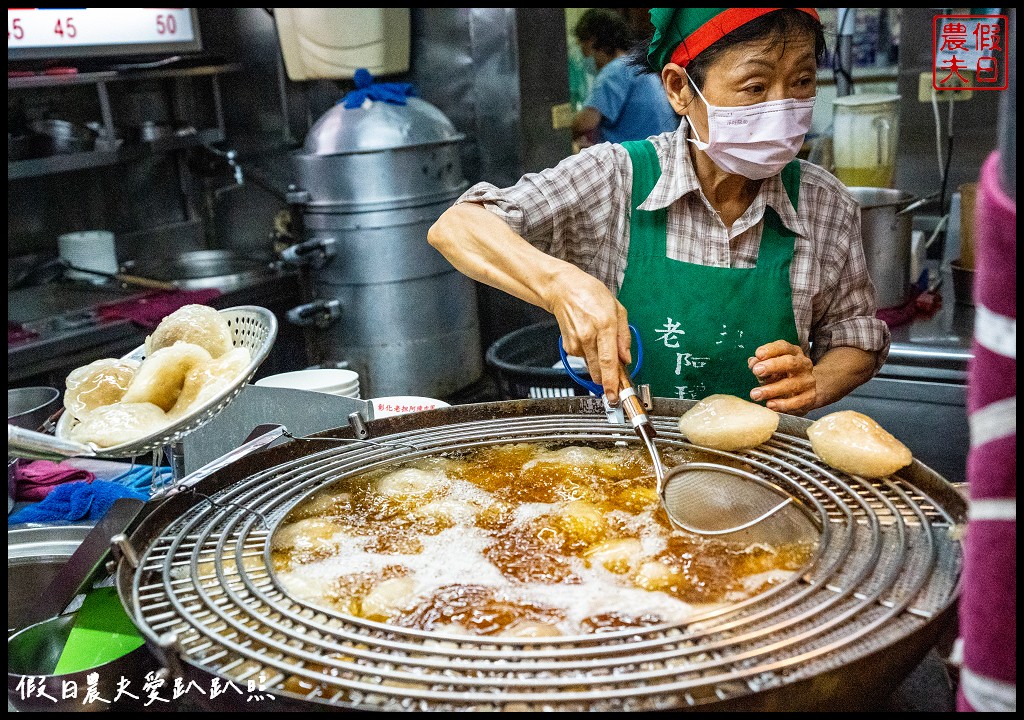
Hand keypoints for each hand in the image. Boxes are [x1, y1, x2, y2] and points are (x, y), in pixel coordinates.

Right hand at [548, 268, 631, 403]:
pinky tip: (589, 340)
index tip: (614, 395)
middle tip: (615, 383)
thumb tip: (626, 358)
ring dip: (599, 364)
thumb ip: (624, 337)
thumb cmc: (591, 295)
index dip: (612, 381)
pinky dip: (589, 355)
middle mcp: (588, 336)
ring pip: (591, 366)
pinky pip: (583, 358)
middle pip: (598, 370)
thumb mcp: (618, 309)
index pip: (608, 361)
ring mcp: (576, 342)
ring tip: (600, 343)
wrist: (563, 290)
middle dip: (607, 380)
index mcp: (604, 325)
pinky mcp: (568, 346)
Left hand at [747, 340, 816, 415]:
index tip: (758, 354)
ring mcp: (808, 381)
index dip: (771, 349)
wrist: (803, 391)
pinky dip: (782, 404)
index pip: (783, 347)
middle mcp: (803, 364)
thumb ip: (759, 363)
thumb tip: (753, 363)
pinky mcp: (810, 397)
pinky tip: (770, 404)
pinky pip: (797, 401)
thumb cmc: (781, 375)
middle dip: (772, 366)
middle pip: (790, 362)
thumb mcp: (769, 367)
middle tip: (756, 371)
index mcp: (793, 352)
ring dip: (771, 390)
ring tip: (755, 394)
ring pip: (791, 384)